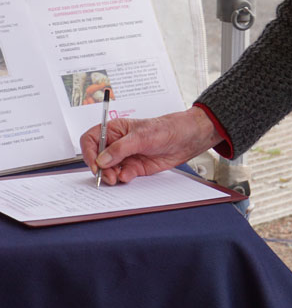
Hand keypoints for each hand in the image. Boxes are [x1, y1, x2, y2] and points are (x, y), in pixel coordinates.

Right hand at [80, 108, 222, 185]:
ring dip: (110, 176)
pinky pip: (121, 176)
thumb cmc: (166, 129)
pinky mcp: (134, 167)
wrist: (186, 139)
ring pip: (108, 170)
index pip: (91, 139)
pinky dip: (122, 178)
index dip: (88, 152)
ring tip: (118, 177)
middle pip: (97, 158)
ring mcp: (125, 156)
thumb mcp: (141, 136)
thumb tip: (101, 159)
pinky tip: (129, 175)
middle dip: (100, 169)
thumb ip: (120, 148)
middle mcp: (117, 143)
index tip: (95, 164)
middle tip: (108, 176)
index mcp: (115, 129)